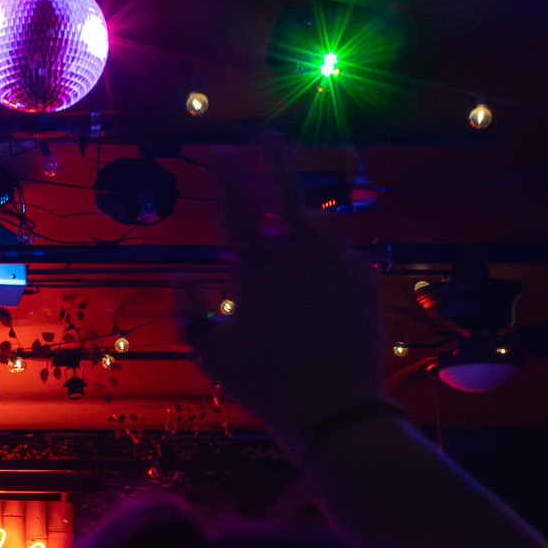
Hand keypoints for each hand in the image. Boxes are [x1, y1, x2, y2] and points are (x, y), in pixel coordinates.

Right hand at [183, 142, 387, 455]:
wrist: (336, 410)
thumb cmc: (265, 386)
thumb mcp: (211, 354)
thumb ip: (191, 310)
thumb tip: (182, 277)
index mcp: (256, 269)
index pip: (233, 205)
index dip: (222, 173)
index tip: (216, 150)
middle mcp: (299, 254)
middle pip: (284, 189)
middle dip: (273, 158)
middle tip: (266, 137)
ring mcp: (338, 262)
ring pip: (319, 218)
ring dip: (303, 211)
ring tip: (294, 215)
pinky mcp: (365, 278)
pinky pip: (343, 252)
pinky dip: (329, 255)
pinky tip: (322, 272)